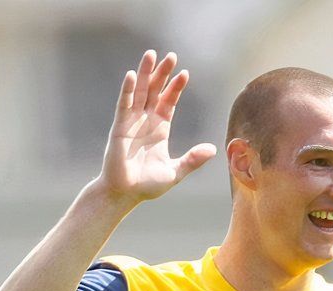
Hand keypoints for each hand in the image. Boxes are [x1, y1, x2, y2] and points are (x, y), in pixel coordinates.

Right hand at [98, 51, 216, 204]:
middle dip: (162, 74)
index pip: (168, 102)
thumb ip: (193, 160)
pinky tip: (133, 75)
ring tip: (151, 54)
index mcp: (159, 129)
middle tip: (170, 55)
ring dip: (145, 73)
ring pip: (140, 92)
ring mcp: (131, 122)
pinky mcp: (119, 127)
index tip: (185, 73)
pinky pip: (124, 104)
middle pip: (155, 91)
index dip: (176, 88)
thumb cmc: (147, 185)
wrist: (125, 194)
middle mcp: (145, 122)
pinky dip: (128, 90)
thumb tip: (213, 149)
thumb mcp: (175, 171)